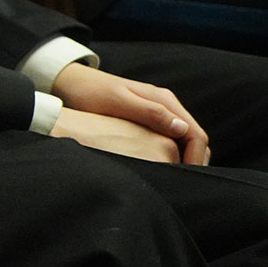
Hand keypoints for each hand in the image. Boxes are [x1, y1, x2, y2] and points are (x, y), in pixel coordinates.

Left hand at [51, 63, 207, 164]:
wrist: (72, 83)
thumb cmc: (91, 92)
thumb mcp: (118, 102)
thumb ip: (150, 113)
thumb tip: (183, 129)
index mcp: (164, 100)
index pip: (196, 135)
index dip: (195, 159)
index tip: (184, 178)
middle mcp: (166, 106)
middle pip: (194, 140)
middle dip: (193, 162)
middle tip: (180, 184)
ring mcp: (158, 113)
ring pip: (183, 142)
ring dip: (183, 160)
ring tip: (170, 179)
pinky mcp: (148, 120)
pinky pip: (169, 141)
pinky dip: (170, 155)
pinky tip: (158, 168)